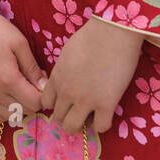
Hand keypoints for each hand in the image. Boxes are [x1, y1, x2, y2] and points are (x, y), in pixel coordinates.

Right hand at [0, 3, 48, 127]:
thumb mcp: (19, 43)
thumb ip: (33, 68)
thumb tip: (44, 86)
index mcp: (7, 79)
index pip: (35, 102)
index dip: (44, 94)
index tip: (42, 80)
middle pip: (24, 111)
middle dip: (33, 100)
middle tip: (33, 81)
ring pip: (9, 116)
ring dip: (20, 107)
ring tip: (20, 88)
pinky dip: (4, 111)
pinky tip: (7, 96)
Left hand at [39, 15, 144, 134]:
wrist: (113, 32)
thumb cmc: (92, 35)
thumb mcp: (67, 53)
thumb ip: (63, 70)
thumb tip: (66, 79)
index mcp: (57, 78)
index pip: (46, 103)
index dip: (56, 105)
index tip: (66, 102)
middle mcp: (67, 92)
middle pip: (58, 118)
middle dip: (67, 117)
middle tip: (80, 111)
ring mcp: (86, 100)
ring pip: (72, 127)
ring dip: (81, 125)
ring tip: (91, 117)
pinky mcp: (106, 104)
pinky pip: (101, 127)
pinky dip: (102, 124)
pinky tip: (107, 114)